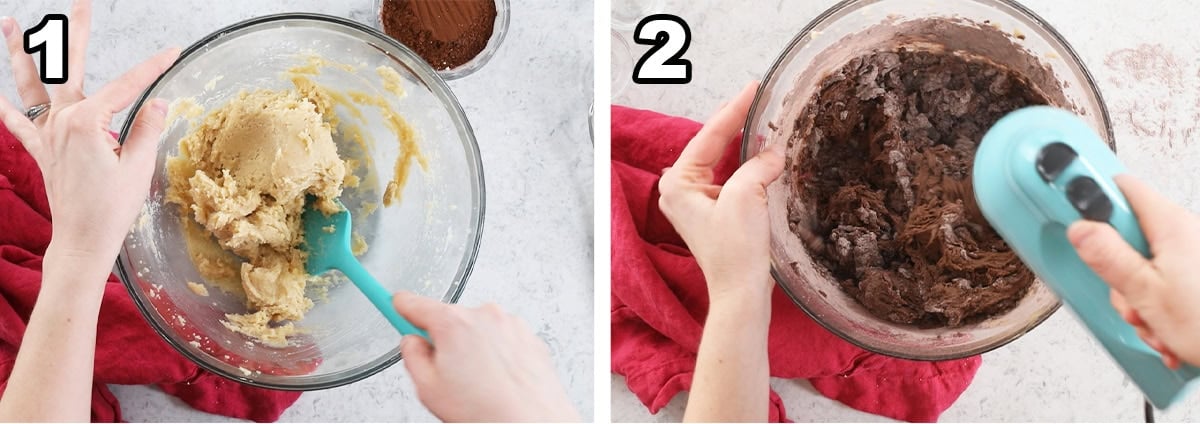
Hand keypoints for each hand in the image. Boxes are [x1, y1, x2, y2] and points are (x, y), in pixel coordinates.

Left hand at [0, 0, 178, 264]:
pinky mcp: (41, 150)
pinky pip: (18, 124)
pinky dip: (7, 108)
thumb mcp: (138, 167)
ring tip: (14, 24)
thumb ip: (146, 129)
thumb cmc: (113, 208)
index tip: (172, 51)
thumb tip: (158, 102)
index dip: (152, 67)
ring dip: (22, 53)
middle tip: (81, 3)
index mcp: (87, 122)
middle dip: (74, 31)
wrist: (82, 239)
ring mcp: (47, 135)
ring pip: (31, 85)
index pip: (127, 86)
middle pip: (67, 67)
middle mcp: (61, 122)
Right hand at [392, 292, 579, 421]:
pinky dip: (498, 355)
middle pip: (451, 320)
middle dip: (447, 342)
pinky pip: (503, 340)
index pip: (415, 304)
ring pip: (479, 331)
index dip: (402, 307)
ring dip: (475, 350)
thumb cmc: (486, 410)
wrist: (531, 422)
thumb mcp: (428, 388)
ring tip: (481, 384)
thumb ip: (412, 357)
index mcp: (453, 323)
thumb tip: (411, 343)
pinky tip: (498, 381)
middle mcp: (484, 315)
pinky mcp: (528, 336)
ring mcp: (510, 323)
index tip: (397, 303)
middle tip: (451, 375)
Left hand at [657, 81, 784, 302]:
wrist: (741, 293)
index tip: (753, 87)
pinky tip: (765, 153)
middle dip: (737, 122)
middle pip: (713, 146)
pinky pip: (731, 179)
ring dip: (745, 144)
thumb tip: (773, 152)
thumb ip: (758, 166)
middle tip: (758, 96)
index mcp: (678, 183)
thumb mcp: (745, 197)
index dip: (734, 110)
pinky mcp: (714, 214)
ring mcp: (696, 203)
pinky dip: (749, 166)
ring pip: (723, 162)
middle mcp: (681, 191)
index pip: (710, 136)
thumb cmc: (734, 251)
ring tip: (763, 118)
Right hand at [1068, 174, 1199, 368]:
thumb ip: (1108, 256)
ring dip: (1138, 299)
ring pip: (1142, 265)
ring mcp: (1192, 254)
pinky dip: (1158, 306)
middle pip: (1127, 236)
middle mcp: (1186, 232)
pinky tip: (1165, 327)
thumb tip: (1080, 229)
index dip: (1092, 200)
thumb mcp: (1146, 292)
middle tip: (1126, 295)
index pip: (1121, 188)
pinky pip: (1163, 281)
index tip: (1073, 214)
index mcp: (1172, 225)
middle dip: (1118, 273)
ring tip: (1152, 321)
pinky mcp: (1195, 274)